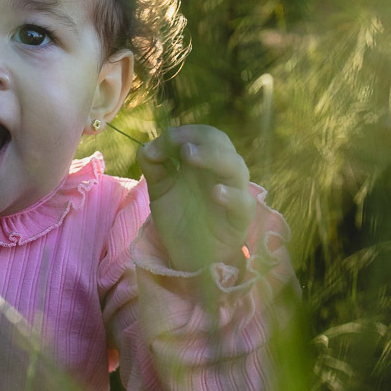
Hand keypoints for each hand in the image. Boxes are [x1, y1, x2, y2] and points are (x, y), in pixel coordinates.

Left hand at [137, 125, 254, 271]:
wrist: (189, 256)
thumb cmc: (180, 218)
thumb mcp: (161, 190)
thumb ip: (154, 167)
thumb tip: (147, 147)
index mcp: (204, 161)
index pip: (201, 135)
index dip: (182, 134)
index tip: (159, 145)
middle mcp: (221, 171)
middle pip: (220, 143)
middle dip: (199, 138)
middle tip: (179, 145)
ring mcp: (234, 192)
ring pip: (235, 166)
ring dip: (213, 157)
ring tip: (190, 156)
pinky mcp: (241, 218)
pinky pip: (243, 203)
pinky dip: (232, 195)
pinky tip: (216, 192)